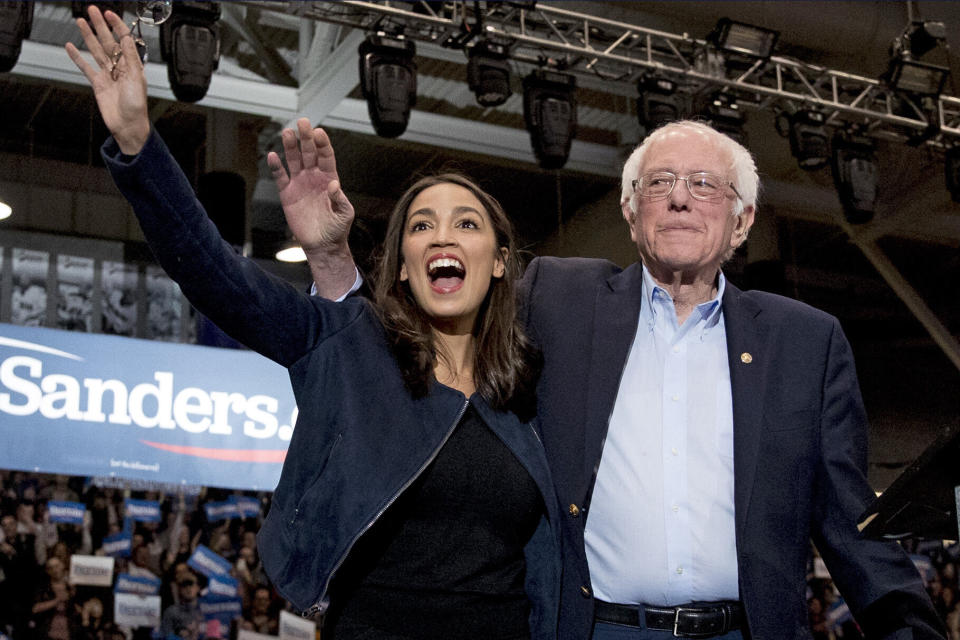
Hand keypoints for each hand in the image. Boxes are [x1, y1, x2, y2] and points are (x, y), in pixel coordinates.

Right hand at [65, 6, 149, 154]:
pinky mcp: (98, 84)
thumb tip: (126, 38)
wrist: (127, 126)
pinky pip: (86, 67)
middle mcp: (120, 68)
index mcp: (132, 65)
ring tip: (80, 21)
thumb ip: (130, 58)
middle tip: (92, 10)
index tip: (109, 13)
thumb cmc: (136, 106)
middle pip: (107, 41)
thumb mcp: (137, 79)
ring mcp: (108, 75)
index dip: (116, 26)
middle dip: (100, 25)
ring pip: (96, 51)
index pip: (123, 40)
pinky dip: (77, 57)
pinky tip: (70, 46)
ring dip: (88, 36)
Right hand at [267, 118, 354, 254]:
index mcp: (330, 178)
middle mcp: (314, 177)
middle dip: (306, 138)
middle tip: (303, 122)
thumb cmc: (337, 229)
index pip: (326, 156)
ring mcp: (300, 183)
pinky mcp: (287, 194)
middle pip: (309, 153)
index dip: (322, 144)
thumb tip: (334, 185)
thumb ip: (340, 199)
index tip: (318, 133)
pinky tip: (273, 155)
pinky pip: (280, 177)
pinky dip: (276, 167)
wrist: (322, 244)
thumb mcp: (345, 214)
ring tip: (287, 132)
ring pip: (294, 160)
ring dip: (290, 147)